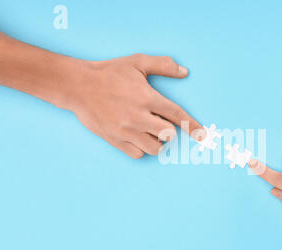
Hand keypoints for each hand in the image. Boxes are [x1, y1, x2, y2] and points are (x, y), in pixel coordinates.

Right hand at [66, 54, 202, 158]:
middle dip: (169, 131)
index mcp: (147, 98)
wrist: (77, 86)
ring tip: (150, 130)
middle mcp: (138, 117)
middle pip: (167, 135)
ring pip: (154, 148)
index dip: (192, 126)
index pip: (177, 115)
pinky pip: (137, 154)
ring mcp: (126, 131)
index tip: (203, 135)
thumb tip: (184, 72)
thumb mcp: (137, 62)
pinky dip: (141, 148)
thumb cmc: (109, 73)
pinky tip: (137, 137)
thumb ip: (163, 66)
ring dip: (157, 141)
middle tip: (160, 122)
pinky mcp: (114, 140)